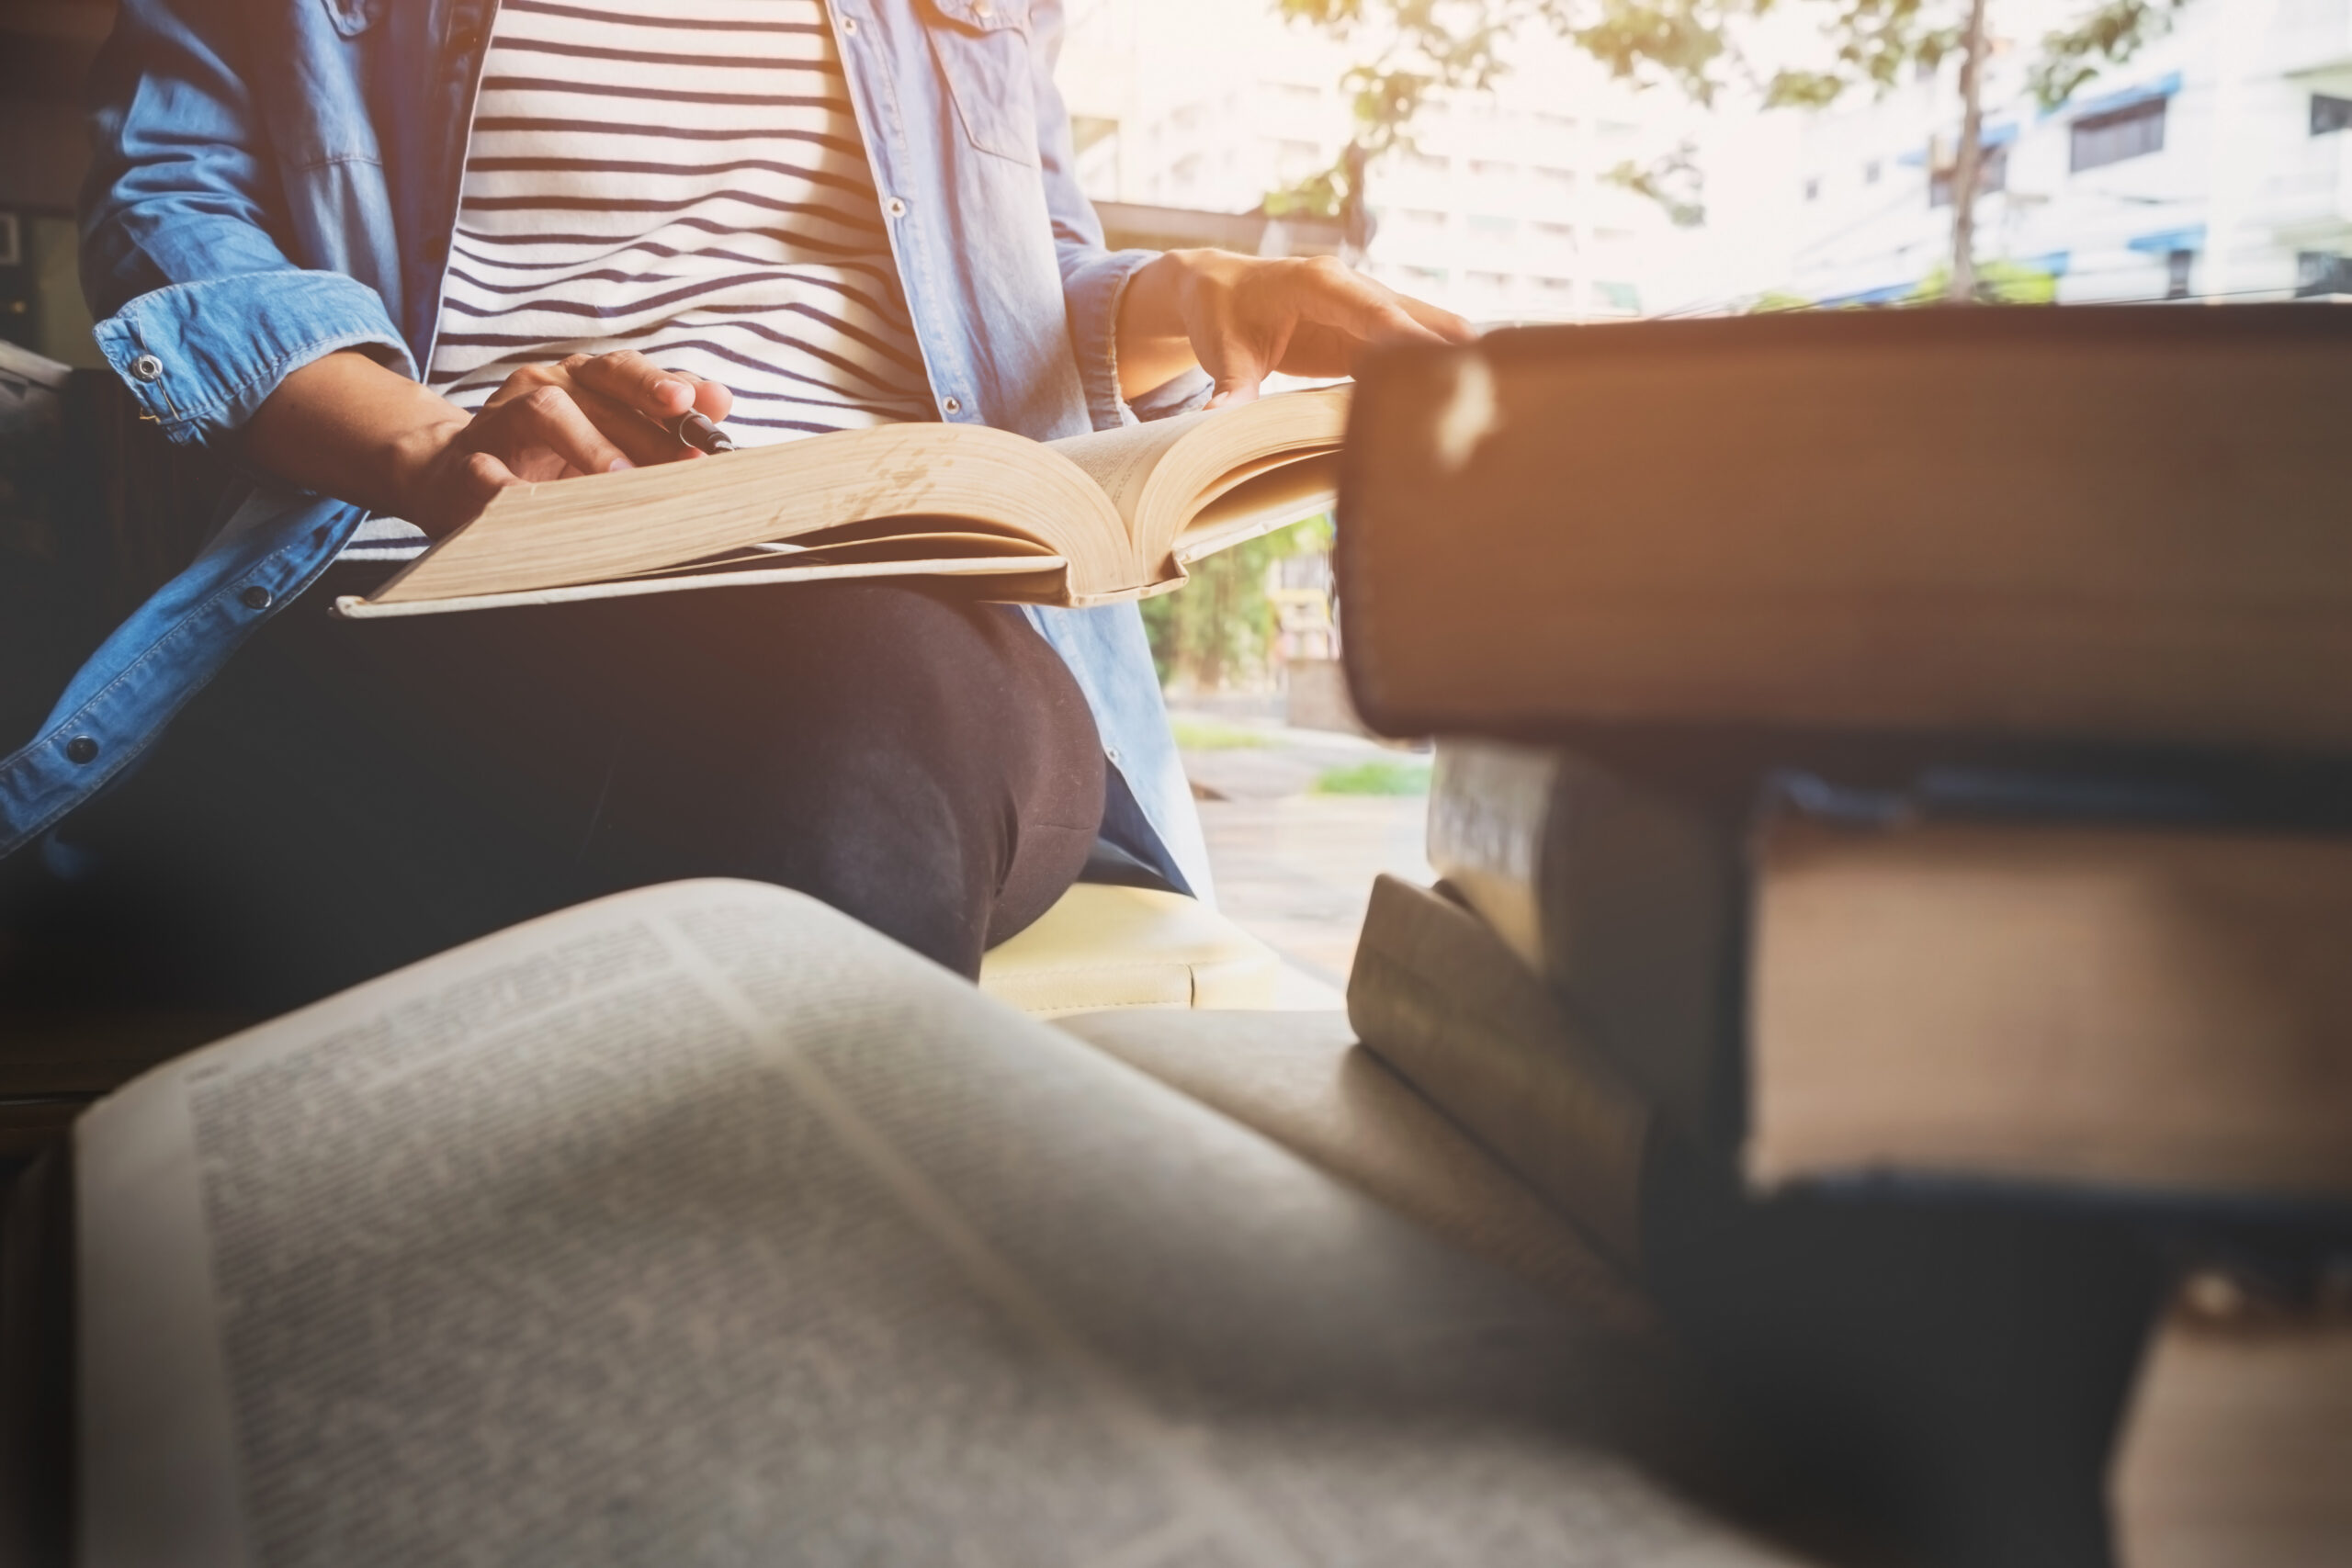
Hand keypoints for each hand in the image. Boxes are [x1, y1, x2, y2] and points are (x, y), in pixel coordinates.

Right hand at [246, 349, 733, 536]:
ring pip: (547, 412)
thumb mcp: (610, 431)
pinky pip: (488, 470)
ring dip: (589, 444)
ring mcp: (502, 421)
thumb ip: (662, 418)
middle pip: (597, 389)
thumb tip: (719, 399)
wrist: (452, 473)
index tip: (701, 408)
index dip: (664, 387)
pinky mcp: (467, 464)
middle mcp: (545, 387)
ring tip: (622, 478)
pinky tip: (538, 503)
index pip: (627, 371)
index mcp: (582, 380)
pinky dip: (512, 485)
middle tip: (681, 457)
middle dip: (644, 423)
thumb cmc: (547, 454)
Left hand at [1115, 250, 1474, 407]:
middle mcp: (1352, 289)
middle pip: (1416, 315)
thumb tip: (1220, 417)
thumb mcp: (1220, 352)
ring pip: (1429, 329)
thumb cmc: (1220, 315)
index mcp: (1316, 282)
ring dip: (1459, 360)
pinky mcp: (1373, 333)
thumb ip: (1230, 385)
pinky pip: (1417, 349)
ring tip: (1503, 395)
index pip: (1369, 306)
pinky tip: (1473, 400)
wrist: (1220, 291)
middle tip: (1497, 381)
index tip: (1440, 355)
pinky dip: (1443, 370)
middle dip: (1453, 347)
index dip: (1405, 331)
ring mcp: (1369, 309)